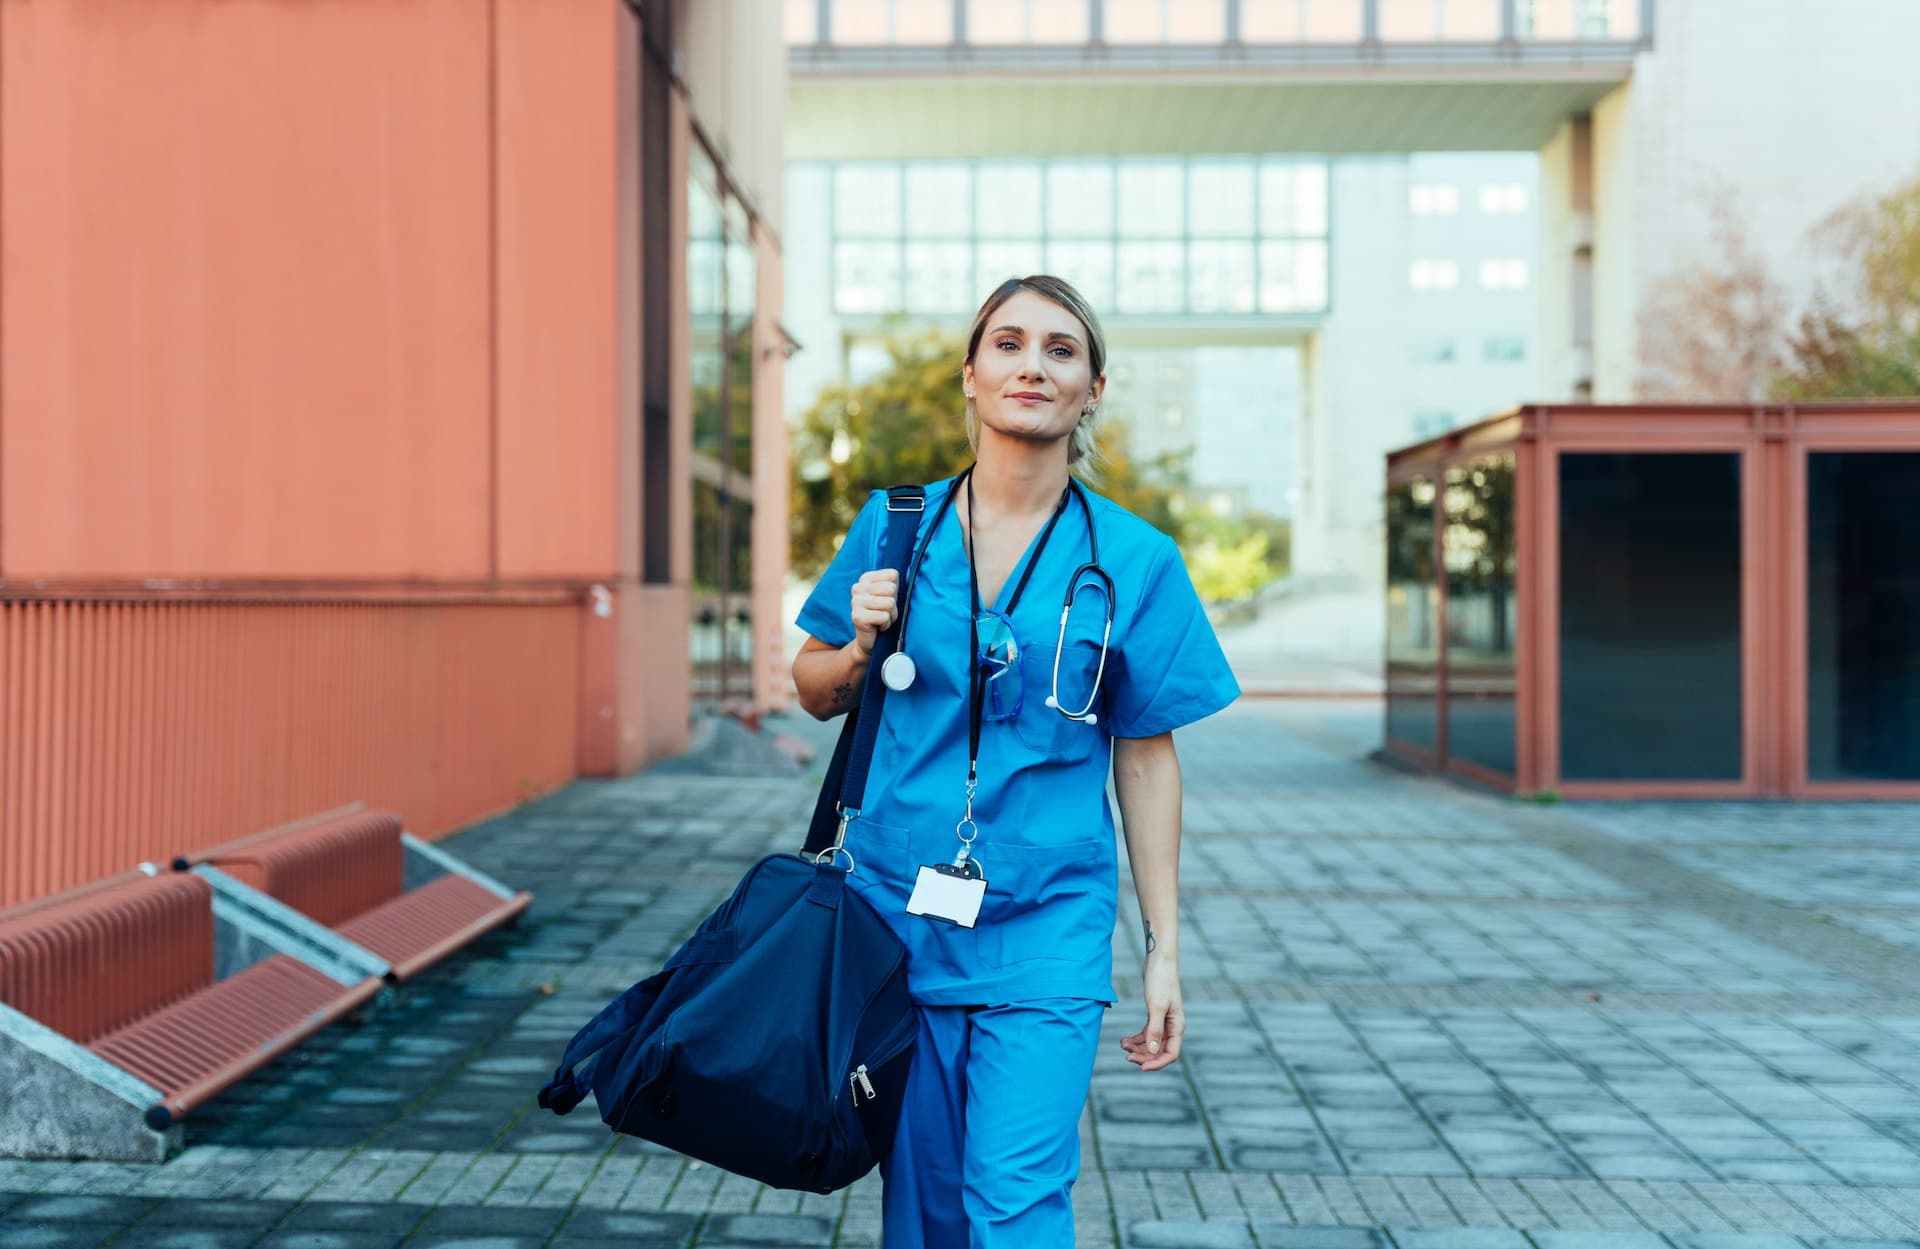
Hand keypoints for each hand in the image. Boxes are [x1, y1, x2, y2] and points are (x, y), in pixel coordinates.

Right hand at [849, 569, 899, 657]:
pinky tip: (878, 627)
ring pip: (889, 603)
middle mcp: (858, 587)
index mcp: (866, 578)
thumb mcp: (890, 596)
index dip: (895, 591)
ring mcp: (855, 602)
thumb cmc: (884, 616)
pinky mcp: (857, 617)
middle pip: (891, 589)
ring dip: (890, 616)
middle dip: (893, 605)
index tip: (886, 600)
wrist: (871, 641)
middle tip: (884, 612)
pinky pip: (884, 617)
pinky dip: (886, 625)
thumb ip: (895, 583)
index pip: (892, 575)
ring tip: (881, 620)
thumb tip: (913, 569)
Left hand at [1120, 957, 1183, 1071]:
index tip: (1140, 1067)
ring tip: (1122, 1045)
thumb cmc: (1160, 981)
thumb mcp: (1156, 1006)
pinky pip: (1146, 1034)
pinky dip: (1136, 1038)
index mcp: (1177, 1026)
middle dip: (1144, 1056)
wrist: (1158, 961)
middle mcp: (1172, 1026)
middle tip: (1126, 1056)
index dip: (1156, 1063)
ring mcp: (1163, 1021)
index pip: (1170, 1054)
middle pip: (1159, 1051)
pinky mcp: (1154, 1015)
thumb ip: (1154, 1030)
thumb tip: (1153, 1051)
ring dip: (1138, 1048)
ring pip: (1151, 1043)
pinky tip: (1125, 1040)